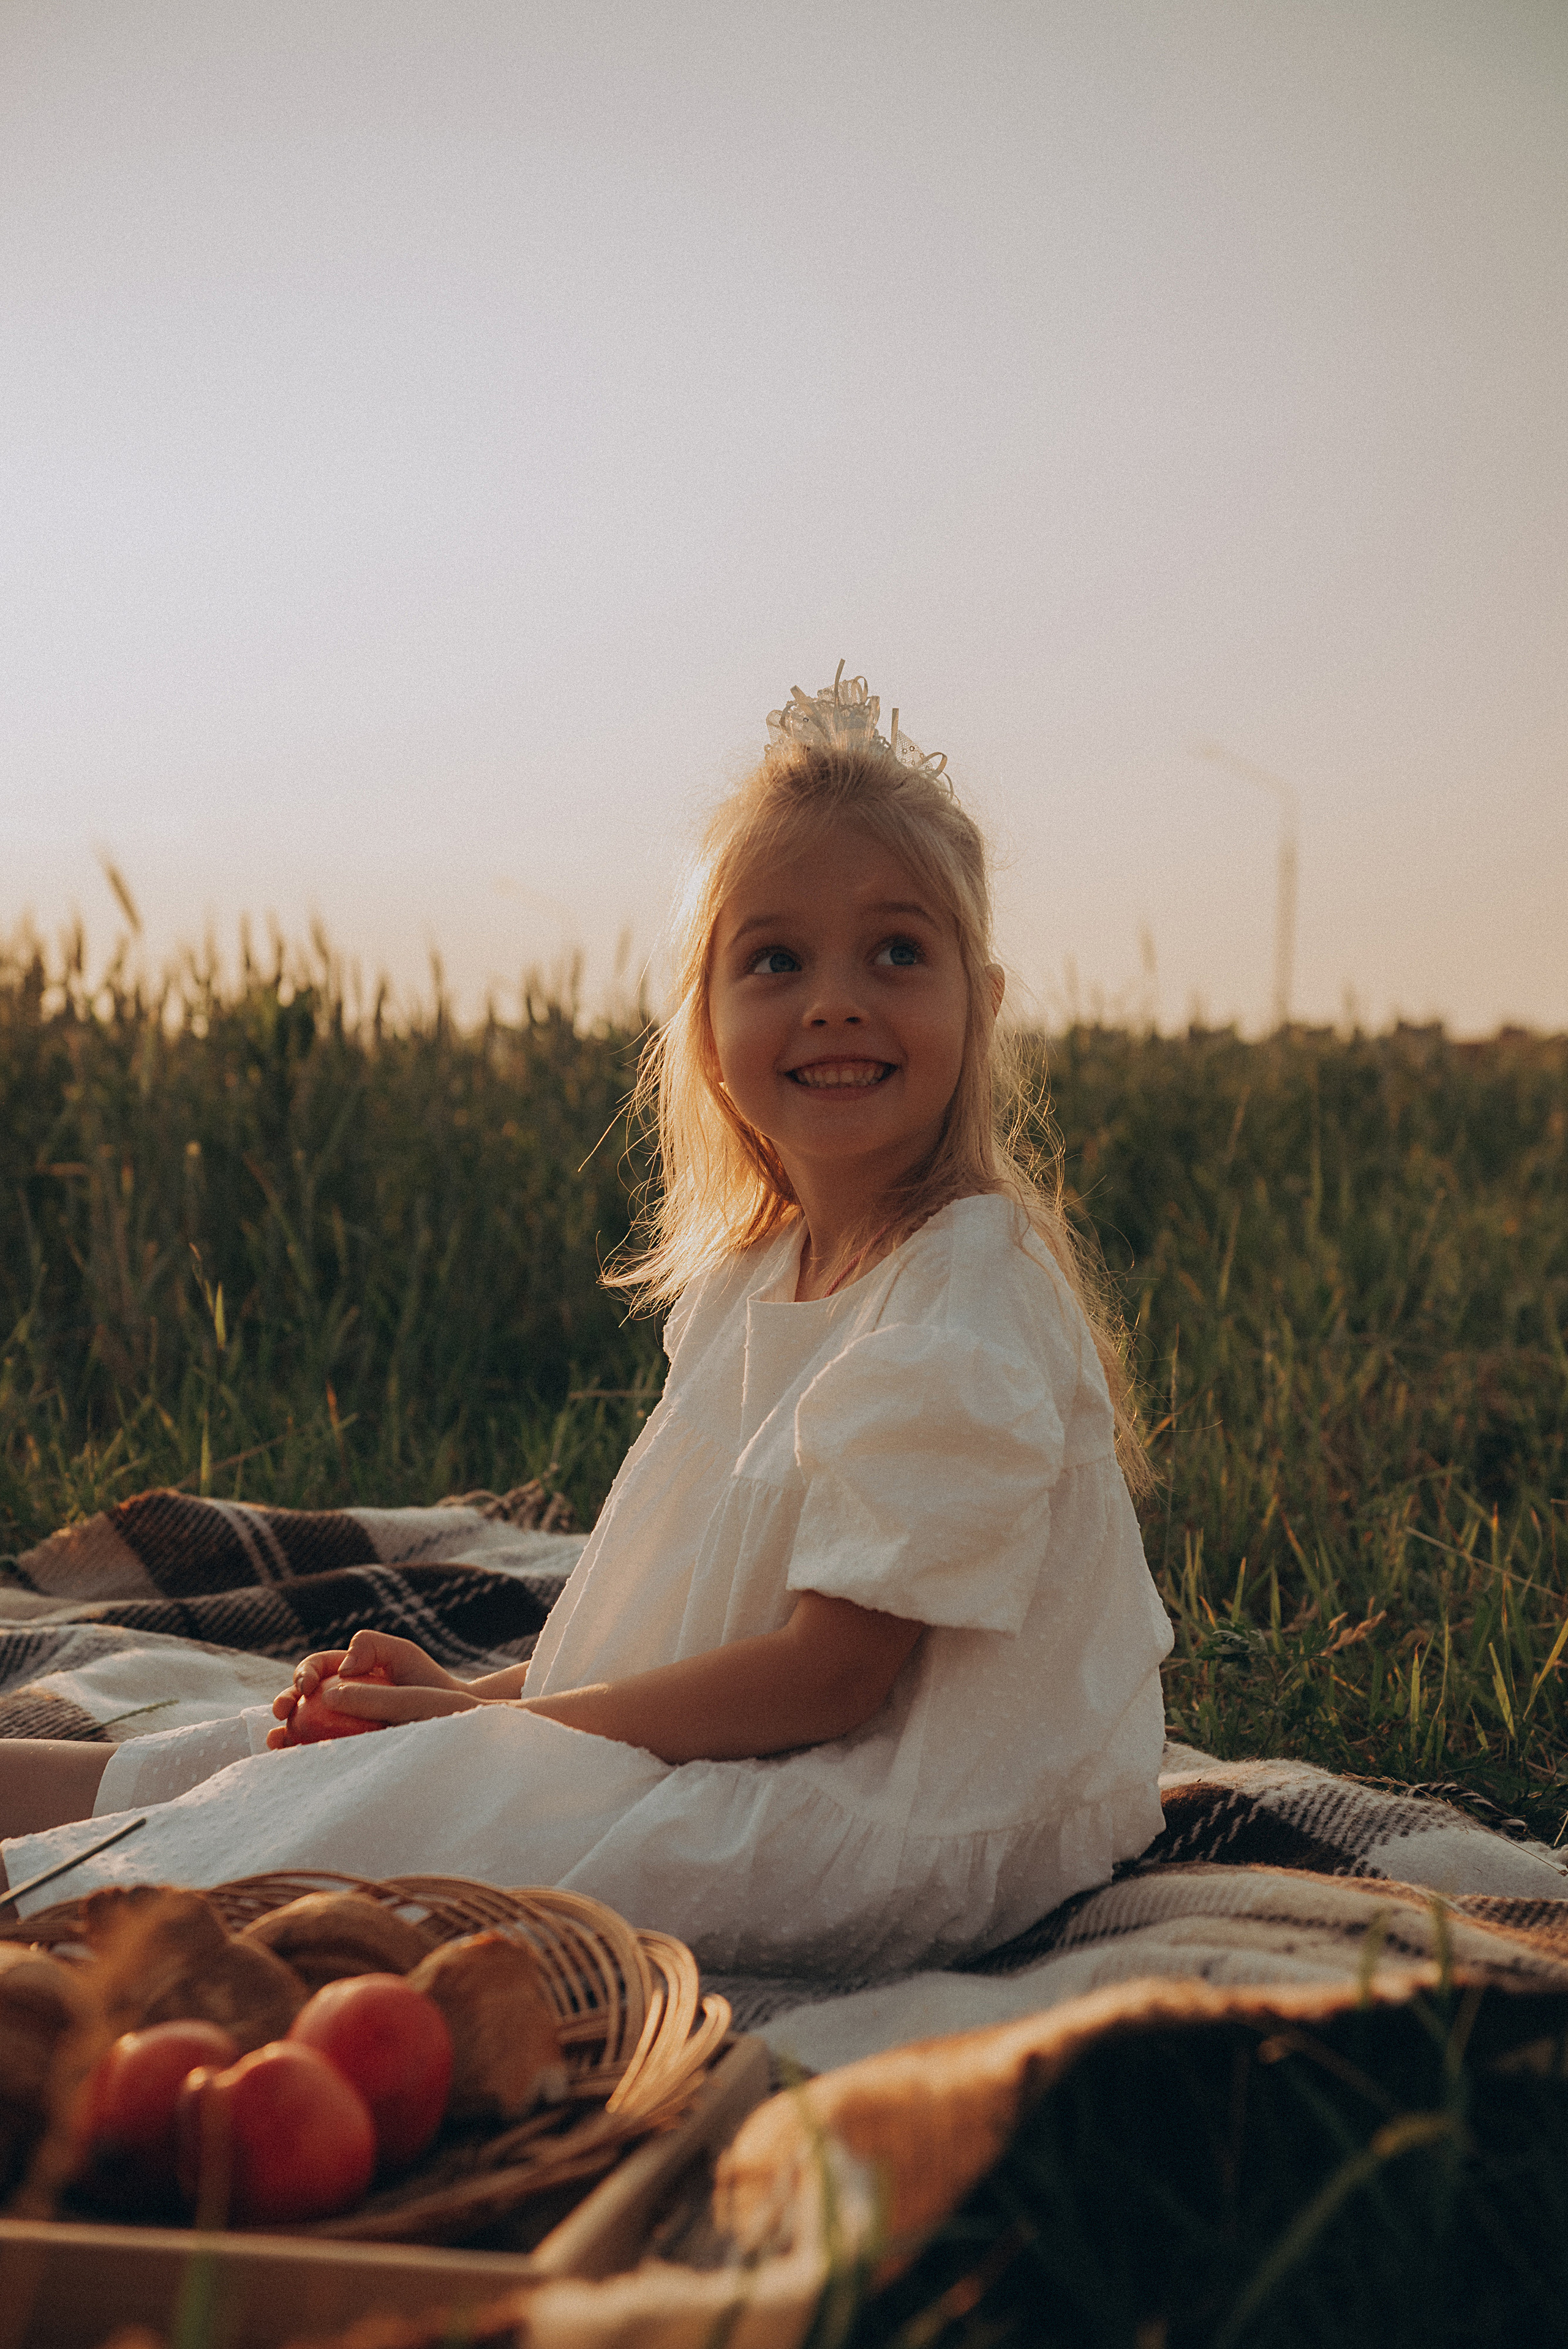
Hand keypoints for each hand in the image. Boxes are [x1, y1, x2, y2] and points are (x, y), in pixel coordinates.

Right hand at [268, 1630, 469, 1748]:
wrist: (450, 1718)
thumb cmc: (427, 1683)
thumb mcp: (403, 1653)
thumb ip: (371, 1648)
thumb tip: (342, 1669)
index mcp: (346, 1671)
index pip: (316, 1668)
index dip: (304, 1673)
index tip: (306, 1686)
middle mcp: (338, 1697)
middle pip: (302, 1699)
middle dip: (286, 1702)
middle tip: (281, 1712)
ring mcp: (341, 1726)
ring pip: (304, 1728)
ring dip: (284, 1734)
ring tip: (275, 1743)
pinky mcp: (347, 1750)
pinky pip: (320, 1752)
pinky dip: (303, 1756)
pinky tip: (293, 1760)